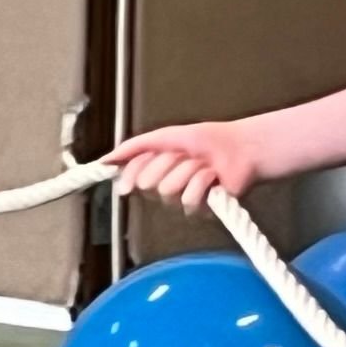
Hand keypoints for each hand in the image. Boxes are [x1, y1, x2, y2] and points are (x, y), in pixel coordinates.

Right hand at [109, 119, 264, 211]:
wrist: (242, 147)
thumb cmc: (208, 139)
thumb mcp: (166, 136)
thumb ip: (135, 146)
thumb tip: (104, 160)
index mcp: (155, 171)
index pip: (131, 176)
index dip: (131, 171)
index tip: (130, 171)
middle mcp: (165, 188)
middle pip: (147, 183)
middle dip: (167, 162)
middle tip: (186, 155)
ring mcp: (182, 201)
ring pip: (167, 190)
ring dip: (188, 169)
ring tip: (205, 164)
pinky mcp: (200, 210)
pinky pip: (188, 199)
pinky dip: (202, 181)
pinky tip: (214, 177)